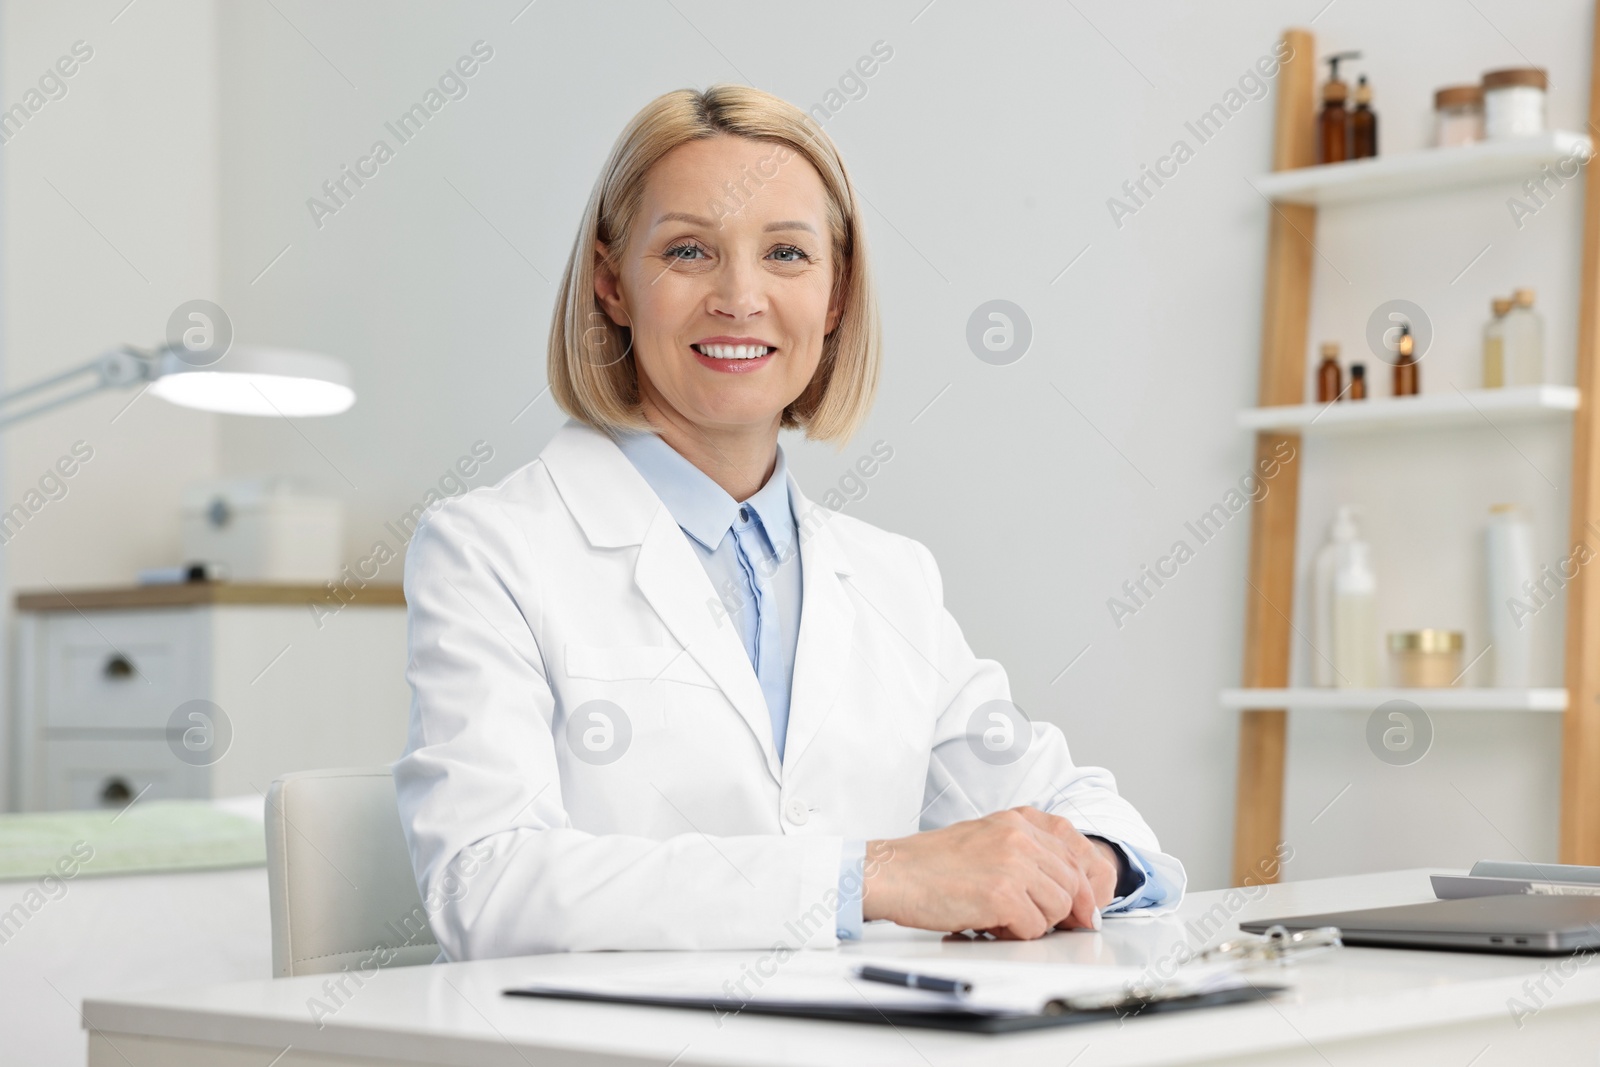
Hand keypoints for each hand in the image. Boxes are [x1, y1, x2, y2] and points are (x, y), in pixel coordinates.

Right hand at [861, 807, 1120, 939]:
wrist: (893, 873)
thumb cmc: (930, 864)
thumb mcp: (984, 840)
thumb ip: (1023, 854)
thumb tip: (1064, 888)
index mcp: (1017, 821)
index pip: (1072, 856)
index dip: (1081, 888)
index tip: (1083, 910)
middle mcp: (1019, 838)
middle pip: (1071, 884)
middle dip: (1062, 911)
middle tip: (1038, 923)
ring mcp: (1013, 865)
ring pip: (1058, 908)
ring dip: (1034, 922)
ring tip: (1001, 918)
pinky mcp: (1003, 895)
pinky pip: (1033, 928)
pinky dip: (1015, 934)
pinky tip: (989, 924)